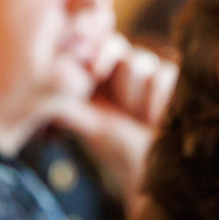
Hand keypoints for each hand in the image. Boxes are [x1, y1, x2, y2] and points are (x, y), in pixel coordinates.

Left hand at [55, 34, 177, 211]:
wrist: (160, 175)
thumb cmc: (122, 155)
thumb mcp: (94, 129)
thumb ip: (70, 109)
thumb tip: (42, 93)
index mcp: (98, 77)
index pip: (96, 44)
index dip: (98, 52)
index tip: (95, 73)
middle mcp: (122, 72)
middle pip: (119, 48)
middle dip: (121, 83)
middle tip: (123, 108)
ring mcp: (150, 75)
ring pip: (144, 62)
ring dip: (140, 98)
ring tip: (142, 122)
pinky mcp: (176, 82)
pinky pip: (167, 73)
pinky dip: (160, 100)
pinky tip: (158, 121)